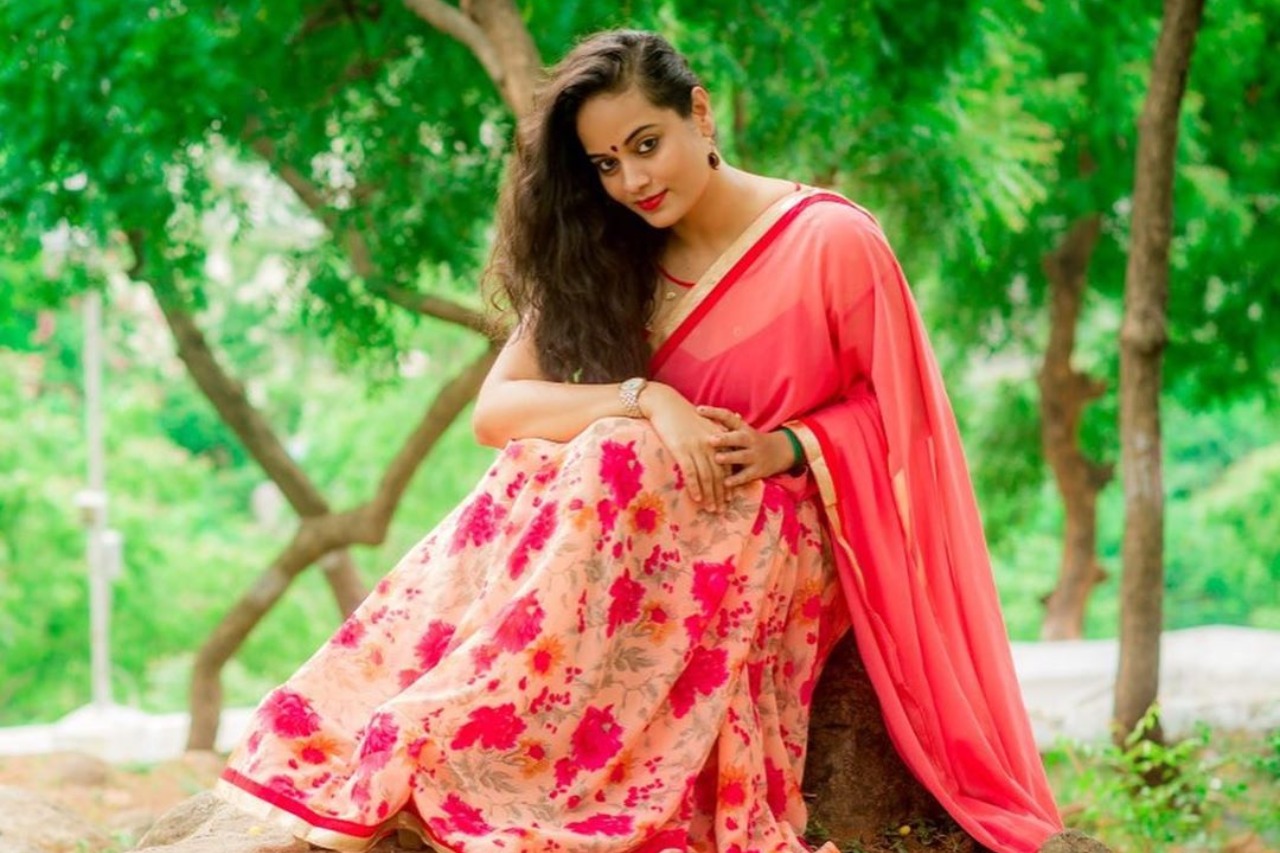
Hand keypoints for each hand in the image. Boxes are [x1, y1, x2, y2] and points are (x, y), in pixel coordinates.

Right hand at [640, 384, 730, 509]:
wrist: (665, 403)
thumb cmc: (682, 413)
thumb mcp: (704, 421)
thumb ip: (714, 434)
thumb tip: (720, 447)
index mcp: (716, 438)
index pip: (726, 465)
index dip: (728, 483)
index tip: (729, 498)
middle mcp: (709, 444)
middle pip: (719, 474)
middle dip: (721, 494)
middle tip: (722, 509)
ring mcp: (696, 447)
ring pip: (707, 476)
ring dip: (710, 495)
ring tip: (712, 509)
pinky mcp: (681, 449)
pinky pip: (690, 472)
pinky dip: (695, 487)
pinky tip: (697, 498)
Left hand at [697, 406, 794, 487]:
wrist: (779, 452)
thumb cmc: (749, 440)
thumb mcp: (740, 430)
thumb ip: (722, 424)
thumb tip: (699, 410)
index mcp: (742, 428)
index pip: (727, 417)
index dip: (714, 412)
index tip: (698, 410)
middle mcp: (749, 440)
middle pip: (738, 438)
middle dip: (725, 439)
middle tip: (710, 440)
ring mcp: (754, 455)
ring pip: (742, 456)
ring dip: (730, 458)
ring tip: (717, 458)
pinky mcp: (758, 471)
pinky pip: (746, 475)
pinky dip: (736, 479)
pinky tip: (725, 483)